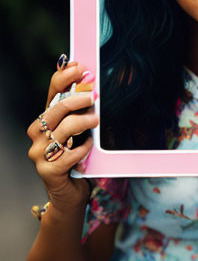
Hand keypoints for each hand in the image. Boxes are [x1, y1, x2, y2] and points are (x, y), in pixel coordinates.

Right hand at [27, 58, 98, 210]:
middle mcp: (38, 133)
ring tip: (96, 121)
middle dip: (77, 99)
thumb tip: (92, 80)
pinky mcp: (48, 171)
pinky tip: (88, 147)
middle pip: (57, 108)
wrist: (69, 190)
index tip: (82, 69)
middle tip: (94, 96)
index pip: (52, 91)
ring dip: (84, 123)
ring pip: (63, 130)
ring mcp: (39, 152)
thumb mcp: (80, 127)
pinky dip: (82, 149)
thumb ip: (82, 107)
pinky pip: (69, 154)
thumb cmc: (76, 153)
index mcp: (47, 117)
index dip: (65, 78)